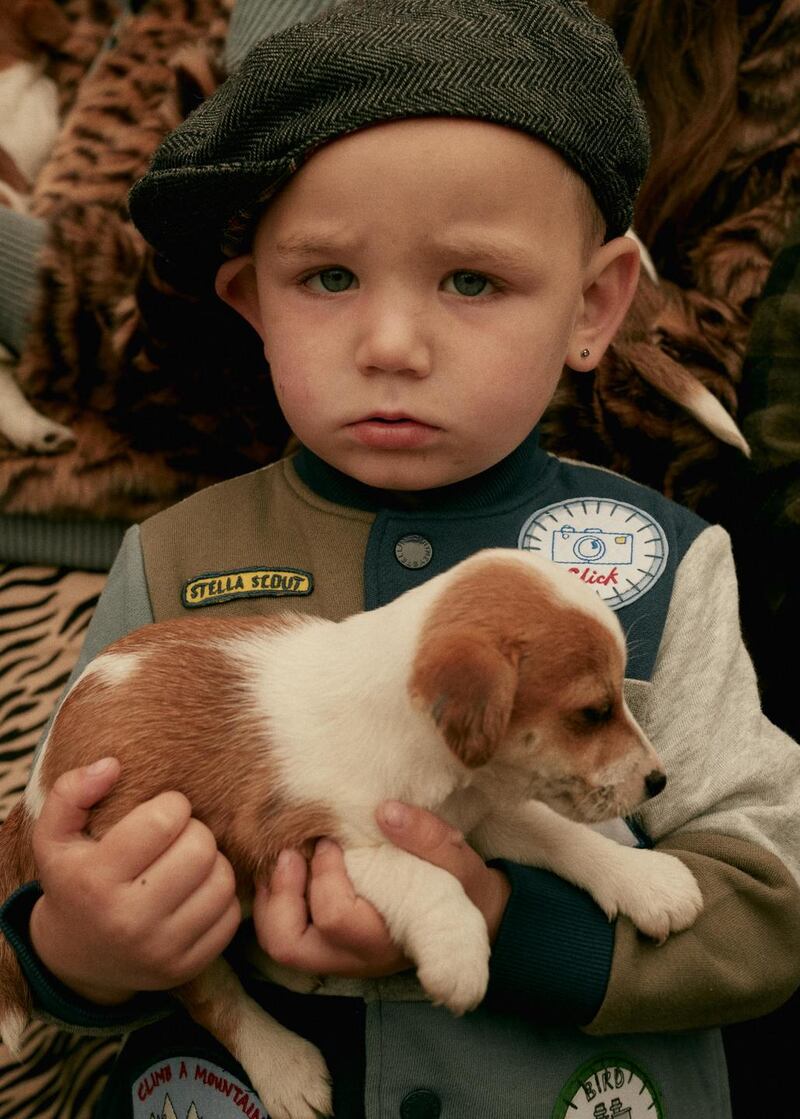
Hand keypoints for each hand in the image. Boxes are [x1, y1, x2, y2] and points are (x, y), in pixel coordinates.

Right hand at [29, 758, 240, 1004]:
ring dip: (211, 862)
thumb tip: (111, 766)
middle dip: (194, 831)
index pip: (163, 820)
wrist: (76, 959)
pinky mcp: (186, 968)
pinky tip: (195, 892)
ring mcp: (160, 950)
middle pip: (200, 848)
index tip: (160, 812)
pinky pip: (230, 915)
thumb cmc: (73, 881)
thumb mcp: (54, 836)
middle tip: (176, 837)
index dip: (171, 804)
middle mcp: (127, 920)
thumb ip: (70, 792)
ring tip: (187, 862)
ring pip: (222, 879)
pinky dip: (219, 897)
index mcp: (94, 881)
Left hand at [254, 802, 509, 977]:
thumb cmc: (459, 887)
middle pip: (288, 944)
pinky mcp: (324, 943)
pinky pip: (281, 930)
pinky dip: (275, 897)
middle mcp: (353, 956)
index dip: (325, 877)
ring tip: (287, 856)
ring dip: (272, 896)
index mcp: (385, 938)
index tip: (334, 842)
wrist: (468, 919)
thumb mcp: (457, 860)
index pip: (337, 920)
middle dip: (280, 895)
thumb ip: (427, 837)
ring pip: (277, 941)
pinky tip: (291, 864)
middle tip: (291, 854)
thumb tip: (385, 811)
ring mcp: (334, 954)